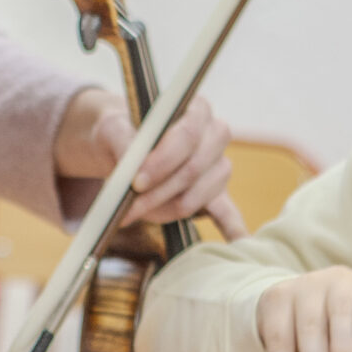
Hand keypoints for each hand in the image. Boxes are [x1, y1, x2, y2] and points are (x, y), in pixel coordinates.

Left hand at [53, 87, 247, 236]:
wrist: (125, 145)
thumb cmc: (124, 133)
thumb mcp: (115, 129)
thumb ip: (124, 142)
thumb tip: (132, 164)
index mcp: (196, 109)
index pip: (188, 134)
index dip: (163, 161)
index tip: (137, 181)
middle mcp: (215, 135)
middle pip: (194, 169)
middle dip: (159, 191)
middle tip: (130, 205)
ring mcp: (219, 167)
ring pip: (198, 195)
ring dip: (165, 208)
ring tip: (135, 212)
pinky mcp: (217, 194)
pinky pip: (228, 213)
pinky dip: (232, 229)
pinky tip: (237, 242)